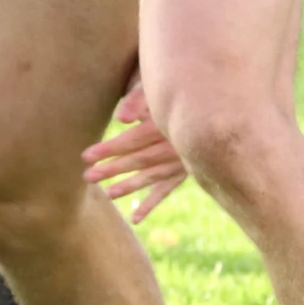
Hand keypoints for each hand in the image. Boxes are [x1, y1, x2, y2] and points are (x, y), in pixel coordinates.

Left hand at [81, 76, 187, 223]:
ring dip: (129, 186)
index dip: (108, 149)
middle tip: (87, 176)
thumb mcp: (161, 86)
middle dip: (112, 169)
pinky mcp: (188, 169)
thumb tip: (121, 119)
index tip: (85, 156)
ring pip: (152, 177)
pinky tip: (135, 218)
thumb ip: (139, 100)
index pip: (131, 141)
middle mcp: (175, 146)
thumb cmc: (183, 86)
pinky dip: (151, 203)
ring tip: (108, 194)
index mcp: (165, 125)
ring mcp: (183, 161)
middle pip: (139, 160)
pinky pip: (167, 189)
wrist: (218, 102)